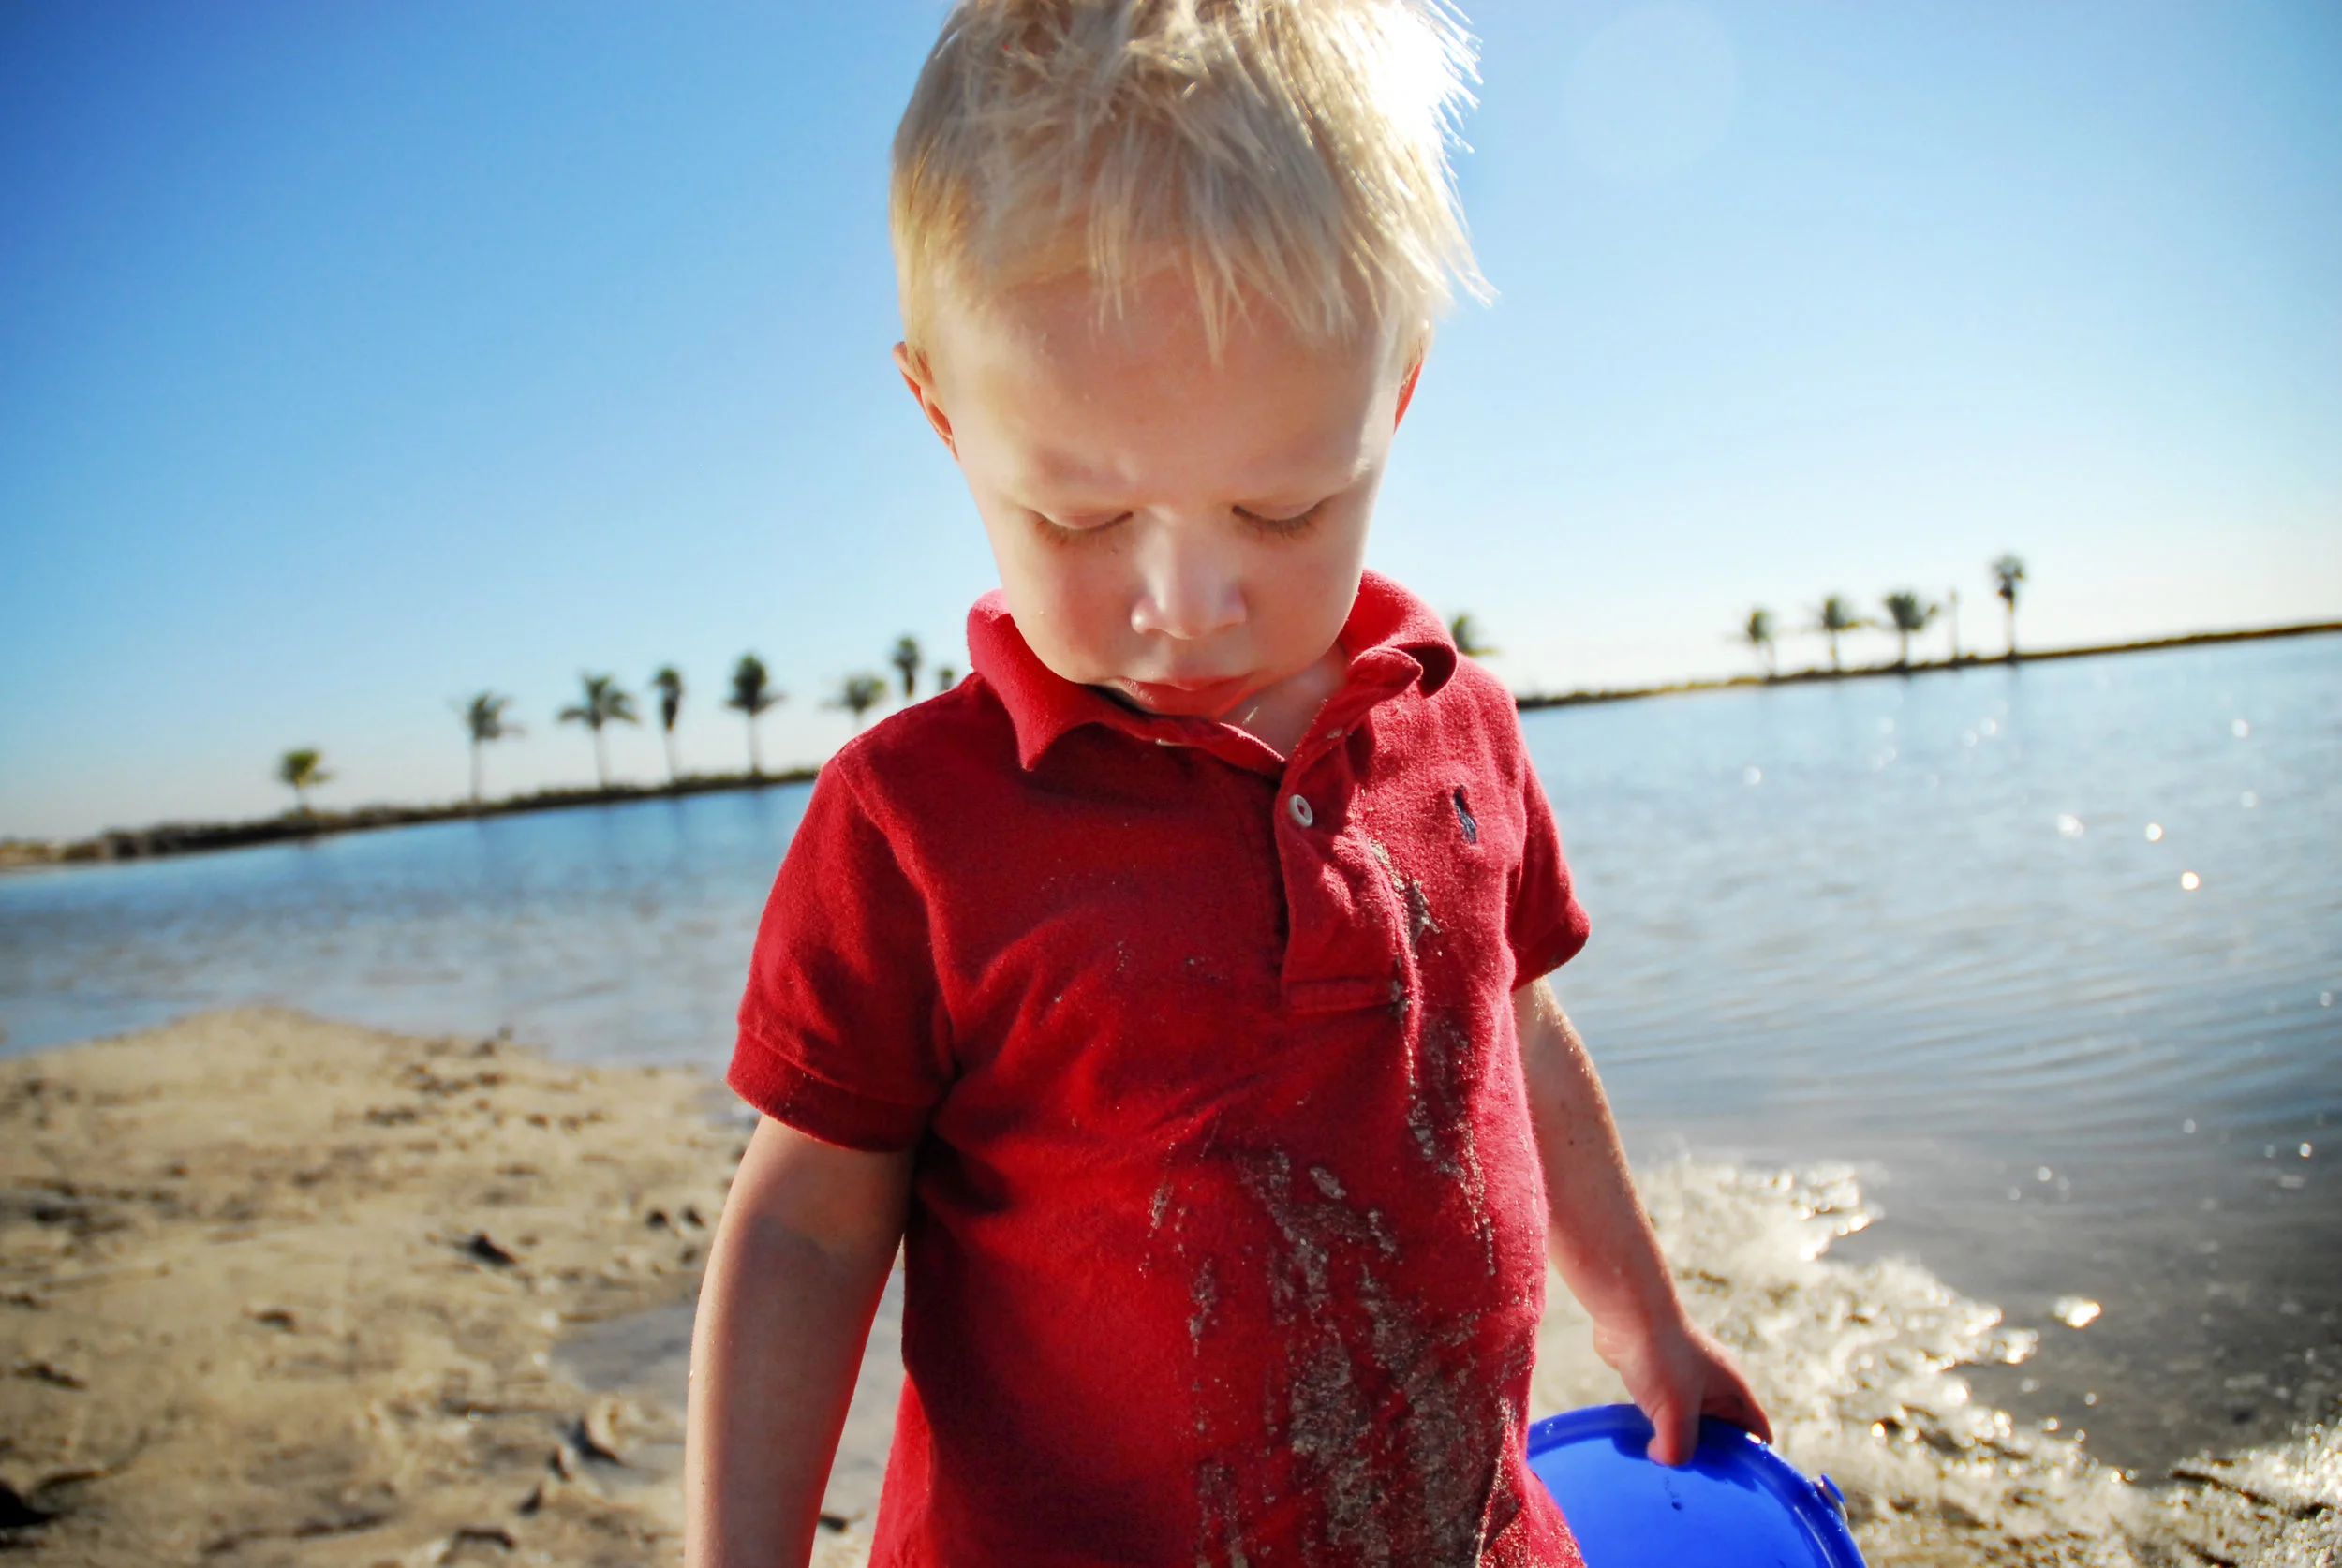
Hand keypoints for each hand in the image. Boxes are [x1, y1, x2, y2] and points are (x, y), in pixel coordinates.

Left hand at [1592, 1314, 1771, 1466]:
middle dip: (1708, 1455)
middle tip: (1690, 1479)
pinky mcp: (1661, 1376)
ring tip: (1662, 1461)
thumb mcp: (1675, 1411)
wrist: (1627, 1310)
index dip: (1751, 1461)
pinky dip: (1658, 1425)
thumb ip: (1678, 1447)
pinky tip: (1641, 1439)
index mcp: (1734, 1391)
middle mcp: (1716, 1384)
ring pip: (1691, 1421)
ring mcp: (1688, 1379)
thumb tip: (1663, 1459)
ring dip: (1678, 1439)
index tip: (1731, 1487)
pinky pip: (1666, 1410)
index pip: (1756, 1433)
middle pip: (1723, 1432)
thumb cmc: (1660, 1355)